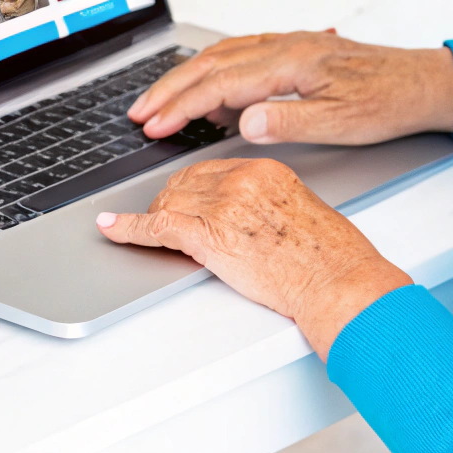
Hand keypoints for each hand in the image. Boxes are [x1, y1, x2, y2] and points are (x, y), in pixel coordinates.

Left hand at [97, 158, 411, 356]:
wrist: (339, 282)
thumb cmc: (331, 258)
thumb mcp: (299, 212)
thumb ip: (264, 204)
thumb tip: (243, 216)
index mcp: (264, 170)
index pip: (208, 170)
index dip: (189, 189)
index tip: (181, 198)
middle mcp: (241, 180)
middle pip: (183, 183)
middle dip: (169, 203)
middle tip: (162, 220)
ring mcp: (224, 206)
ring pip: (169, 202)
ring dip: (154, 218)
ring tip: (146, 229)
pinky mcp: (210, 236)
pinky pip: (157, 227)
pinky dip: (128, 227)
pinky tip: (113, 227)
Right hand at [129, 32, 452, 143]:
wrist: (422, 81)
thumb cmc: (388, 102)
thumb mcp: (342, 123)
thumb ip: (290, 122)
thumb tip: (244, 122)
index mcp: (291, 62)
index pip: (220, 83)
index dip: (181, 106)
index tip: (154, 125)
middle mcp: (284, 46)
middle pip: (211, 63)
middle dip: (169, 89)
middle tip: (139, 113)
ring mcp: (288, 44)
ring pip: (222, 55)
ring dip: (186, 78)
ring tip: (160, 102)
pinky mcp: (294, 50)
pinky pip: (240, 53)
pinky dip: (212, 69)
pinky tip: (206, 85)